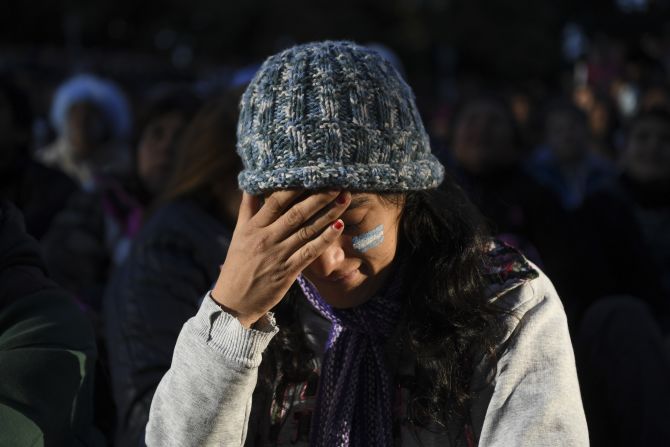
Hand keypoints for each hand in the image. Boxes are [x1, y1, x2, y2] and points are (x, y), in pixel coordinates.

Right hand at [211, 190, 349, 326]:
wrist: (233, 302)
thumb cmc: (238, 265)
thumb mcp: (238, 234)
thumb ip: (248, 209)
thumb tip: (252, 185)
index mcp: (253, 227)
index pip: (276, 200)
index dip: (296, 186)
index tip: (313, 173)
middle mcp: (266, 238)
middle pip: (296, 212)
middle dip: (319, 196)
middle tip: (338, 182)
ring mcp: (278, 255)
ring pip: (307, 230)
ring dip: (328, 213)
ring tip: (344, 199)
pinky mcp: (288, 271)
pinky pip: (310, 252)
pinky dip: (325, 239)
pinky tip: (339, 226)